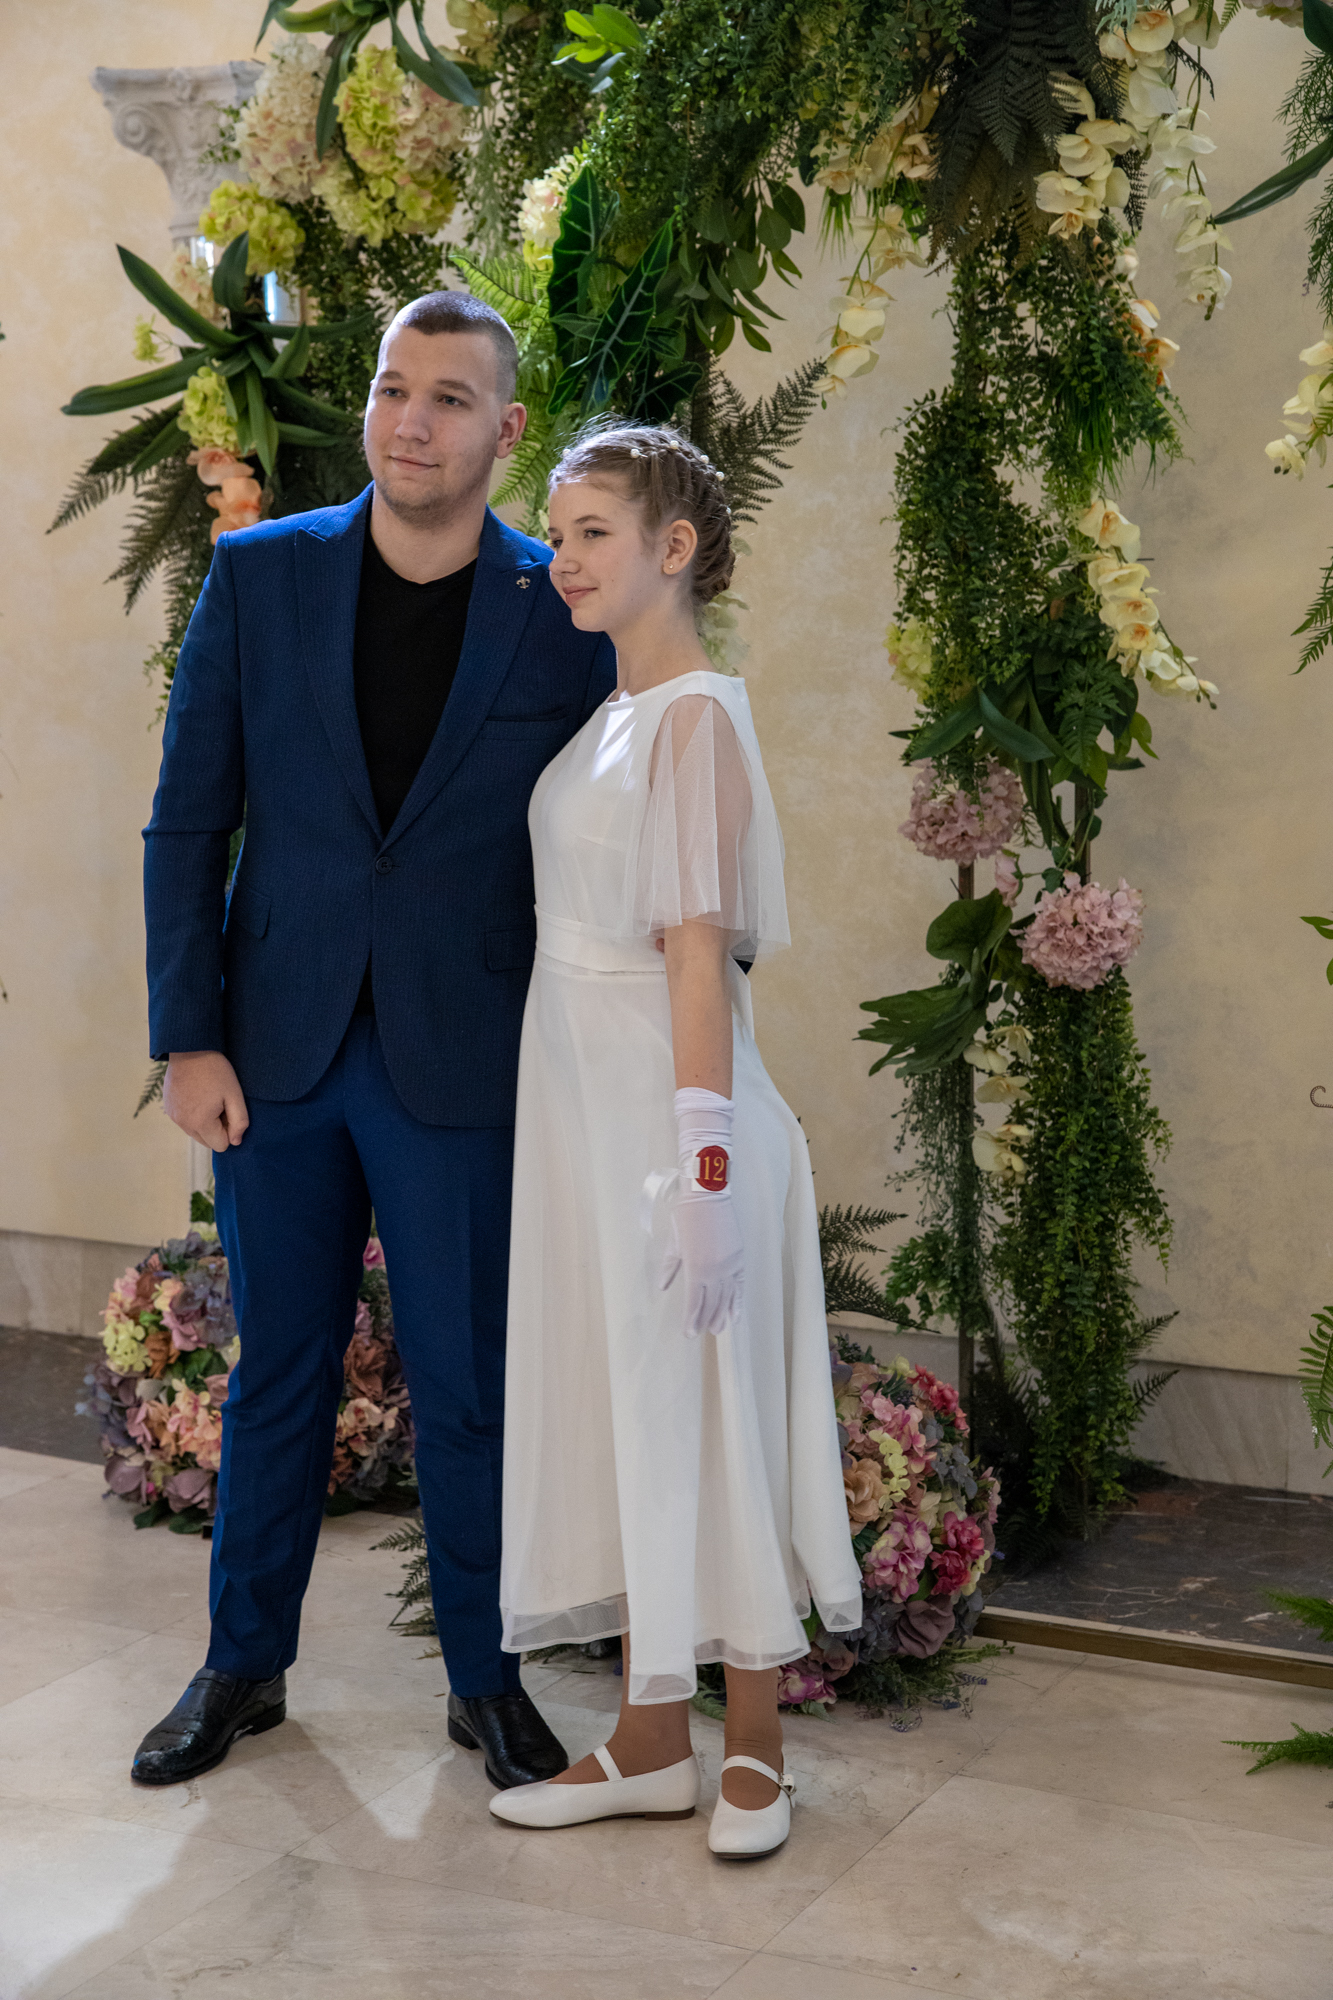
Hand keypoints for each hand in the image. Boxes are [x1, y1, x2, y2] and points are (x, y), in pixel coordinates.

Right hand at [163, 1051, 249, 1150]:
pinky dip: (193, 1114)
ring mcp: (173, 1116)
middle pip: (207, 1141)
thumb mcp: (235, 1095)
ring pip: (195, 1132)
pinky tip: (197, 1094)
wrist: (190, 1049)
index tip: (229, 1110)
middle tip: (220, 1103)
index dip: (229, 1130)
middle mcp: (183, 1123)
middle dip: (217, 1128)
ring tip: (208, 1097)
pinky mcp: (168, 1108)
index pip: (221, 1145)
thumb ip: (240, 1122)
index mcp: (200, 1123)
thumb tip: (236, 1142)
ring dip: (205, 1122)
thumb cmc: (216, 1071)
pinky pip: (185, 1121)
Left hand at [662, 1187, 743, 1336]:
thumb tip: (663, 1286)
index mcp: (695, 1268)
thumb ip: (669, 1267)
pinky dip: (737, 1301)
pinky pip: (740, 1285)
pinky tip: (735, 1315)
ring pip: (726, 1297)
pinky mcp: (739, 1258)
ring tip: (718, 1329)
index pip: (694, 1301)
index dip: (691, 1319)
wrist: (708, 1196)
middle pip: (711, 1303)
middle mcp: (714, 1271)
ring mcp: (729, 1265)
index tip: (689, 1333)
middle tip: (703, 1333)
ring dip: (722, 1315)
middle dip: (706, 1320)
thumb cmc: (686, 1216)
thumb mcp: (674, 1243)